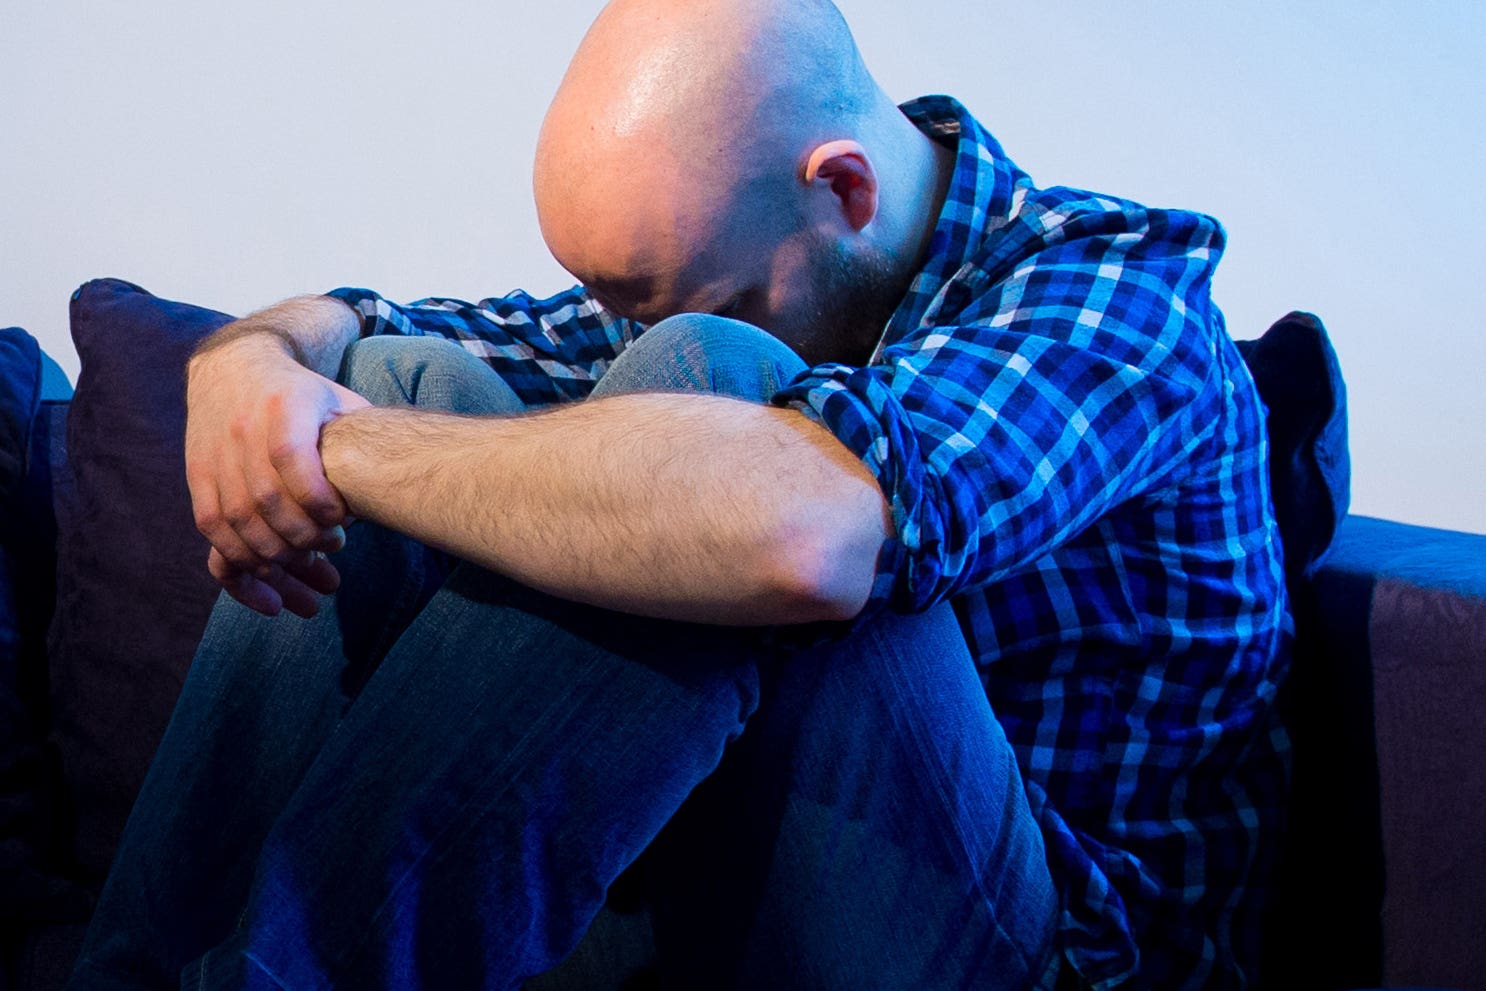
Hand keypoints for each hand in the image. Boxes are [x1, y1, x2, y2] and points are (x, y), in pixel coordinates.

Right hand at [185, 331, 370, 616]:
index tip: (341, 520)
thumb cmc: (304, 393)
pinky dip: (238, 558)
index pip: (290, 456)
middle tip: (332, 548)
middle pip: (263, 498)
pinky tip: (267, 579)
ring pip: (235, 519)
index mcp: (284, 404)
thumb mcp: (339, 401)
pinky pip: (211, 525)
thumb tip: (392, 489)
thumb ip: (363, 440)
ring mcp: (215, 453)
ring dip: (272, 556)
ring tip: (307, 569)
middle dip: (300, 536)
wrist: (235, 366)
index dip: (315, 498)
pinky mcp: (197, 474)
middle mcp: (242, 428)